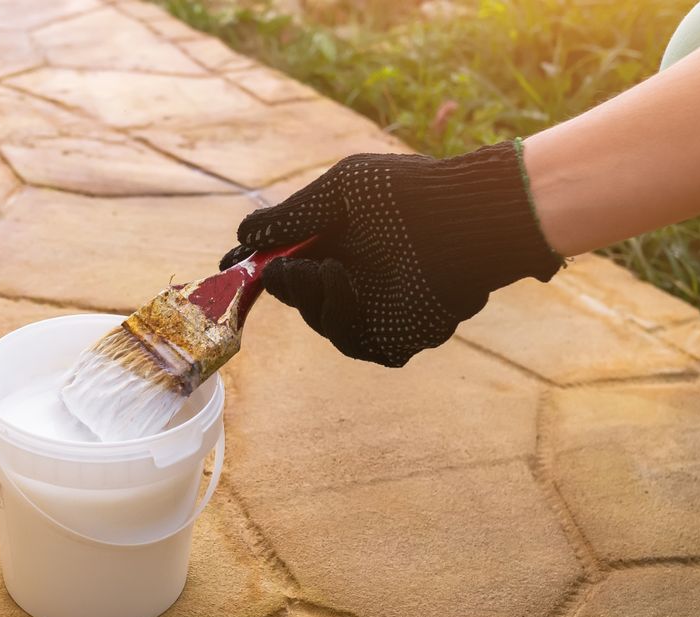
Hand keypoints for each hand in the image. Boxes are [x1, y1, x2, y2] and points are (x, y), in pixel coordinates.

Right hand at [222, 141, 561, 366]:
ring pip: (321, 322)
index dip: (260, 266)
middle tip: (279, 269)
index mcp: (344, 243)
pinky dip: (341, 314)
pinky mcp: (397, 336)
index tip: (232, 265)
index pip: (292, 263)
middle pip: (299, 297)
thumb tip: (242, 237)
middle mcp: (359, 278)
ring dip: (311, 297)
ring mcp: (377, 309)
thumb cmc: (409, 193)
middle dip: (283, 284)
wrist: (467, 217)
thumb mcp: (339, 193)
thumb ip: (291, 217)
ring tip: (324, 269)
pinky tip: (346, 283)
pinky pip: (353, 341)